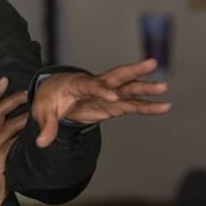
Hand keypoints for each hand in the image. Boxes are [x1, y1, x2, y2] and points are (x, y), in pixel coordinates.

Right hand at [0, 77, 28, 205]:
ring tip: (35, 107)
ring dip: (20, 114)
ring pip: (3, 125)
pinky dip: (20, 135)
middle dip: (9, 98)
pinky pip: (8, 144)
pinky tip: (31, 131)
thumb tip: (18, 143)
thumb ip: (0, 151)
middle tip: (25, 90)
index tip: (3, 81)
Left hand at [32, 58, 170, 147]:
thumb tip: (41, 143)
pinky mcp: (114, 103)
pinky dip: (147, 106)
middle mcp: (96, 85)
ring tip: (164, 88)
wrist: (54, 91)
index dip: (101, 90)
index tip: (113, 96)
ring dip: (145, 87)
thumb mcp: (42, 111)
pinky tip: (164, 106)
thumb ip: (46, 126)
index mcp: (76, 84)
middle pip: (116, 76)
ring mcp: (107, 93)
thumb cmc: (48, 98)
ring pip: (129, 88)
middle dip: (133, 70)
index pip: (90, 85)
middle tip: (152, 63)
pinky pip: (132, 104)